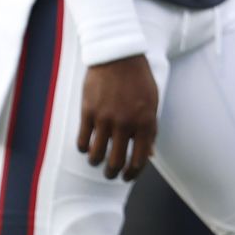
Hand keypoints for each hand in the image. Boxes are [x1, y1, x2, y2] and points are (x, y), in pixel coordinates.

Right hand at [80, 56, 158, 179]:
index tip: (127, 177)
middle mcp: (126, 123)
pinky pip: (82, 141)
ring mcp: (105, 118)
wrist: (118, 57)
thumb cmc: (139, 80)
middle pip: (116, 162)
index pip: (139, 159)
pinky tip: (87, 147)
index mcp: (146, 122)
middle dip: (112, 173)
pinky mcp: (88, 112)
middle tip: (110, 173)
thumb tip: (149, 155)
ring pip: (97, 155)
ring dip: (96, 163)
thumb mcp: (152, 104)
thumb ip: (151, 130)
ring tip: (97, 161)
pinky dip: (84, 148)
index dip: (132, 173)